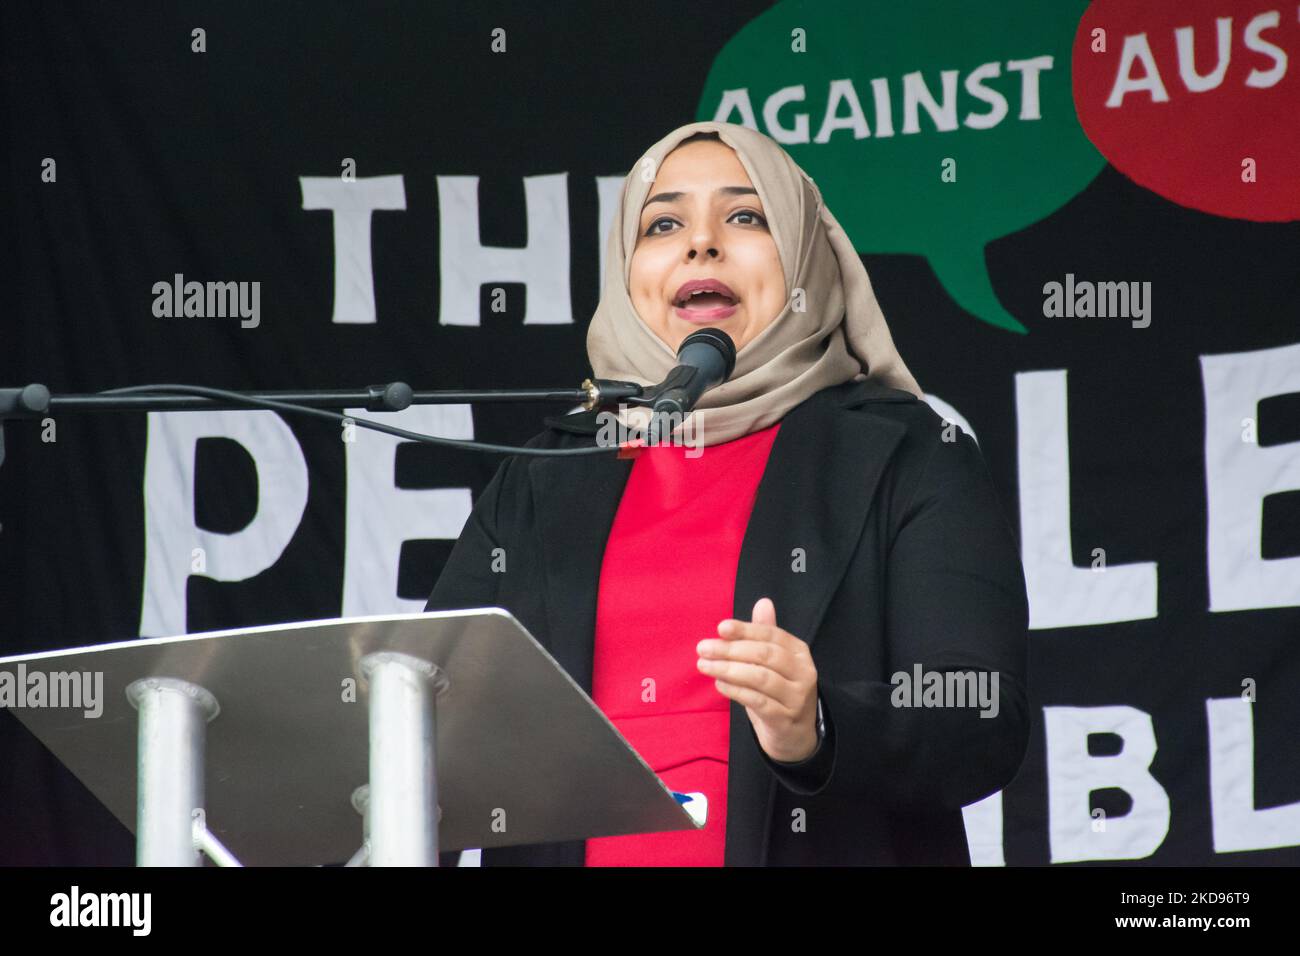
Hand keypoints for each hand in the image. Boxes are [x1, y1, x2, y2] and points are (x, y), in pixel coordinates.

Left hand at [696, 597, 819, 762]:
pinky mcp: (785, 719)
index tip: (720, 627)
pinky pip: (757, 701)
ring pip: (760, 678)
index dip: (745, 630)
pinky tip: (719, 684)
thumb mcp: (774, 662)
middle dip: (731, 649)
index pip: (772, 635)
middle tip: (703, 648)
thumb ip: (766, 633)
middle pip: (765, 655)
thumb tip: (763, 602)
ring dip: (728, 669)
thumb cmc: (779, 691)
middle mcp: (803, 673)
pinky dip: (736, 691)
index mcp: (799, 653)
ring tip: (705, 665)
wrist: (794, 735)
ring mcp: (796, 698)